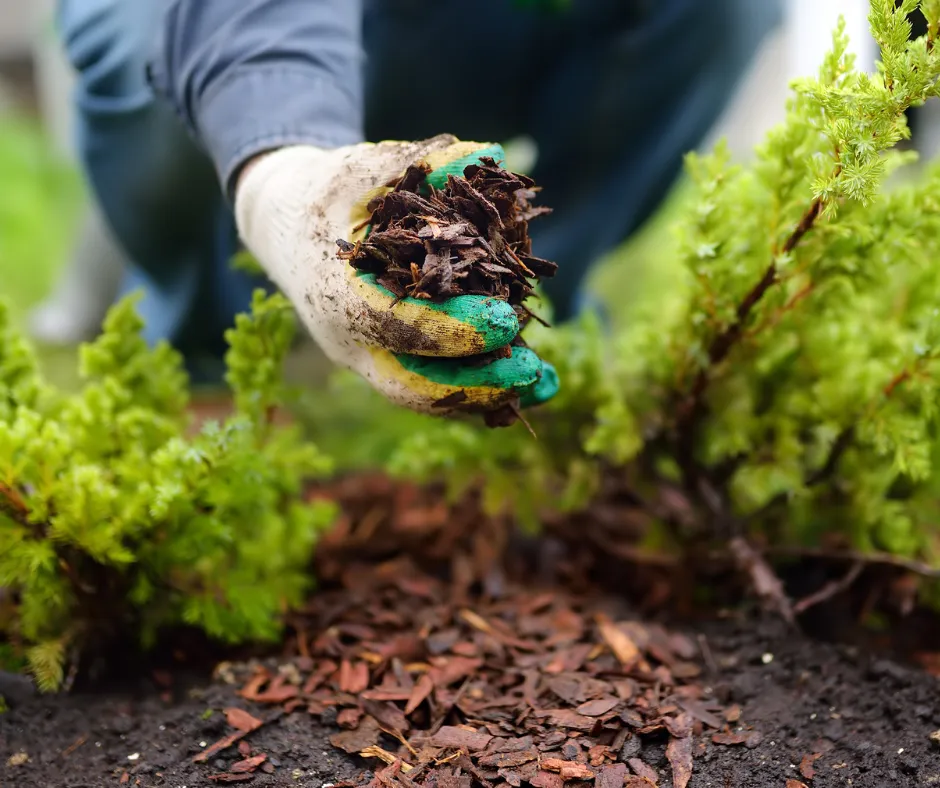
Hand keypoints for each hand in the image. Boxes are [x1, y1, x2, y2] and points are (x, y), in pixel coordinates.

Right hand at [234, 134, 558, 416]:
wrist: (285, 226)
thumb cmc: (326, 192)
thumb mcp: (362, 168)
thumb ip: (421, 161)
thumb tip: (489, 154)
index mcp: (336, 295)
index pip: (395, 325)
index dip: (453, 329)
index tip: (507, 321)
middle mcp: (348, 341)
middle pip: (413, 385)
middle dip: (476, 384)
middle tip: (533, 372)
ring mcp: (367, 359)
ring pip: (427, 395)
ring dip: (487, 395)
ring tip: (546, 385)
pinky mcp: (387, 361)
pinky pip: (434, 386)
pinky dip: (481, 389)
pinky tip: (531, 382)